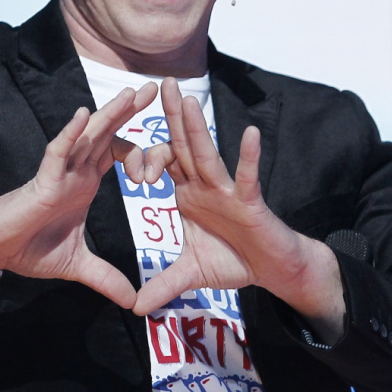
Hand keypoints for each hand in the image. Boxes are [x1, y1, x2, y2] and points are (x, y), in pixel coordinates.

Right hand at [0, 84, 161, 309]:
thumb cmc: (30, 248)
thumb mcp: (78, 265)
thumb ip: (107, 279)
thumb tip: (133, 301)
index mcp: (86, 182)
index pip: (119, 153)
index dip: (142, 155)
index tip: (161, 169)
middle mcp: (75, 170)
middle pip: (107, 133)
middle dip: (130, 111)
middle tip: (154, 87)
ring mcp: (59, 172)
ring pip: (87, 136)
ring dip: (108, 115)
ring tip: (129, 94)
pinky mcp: (41, 180)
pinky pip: (56, 152)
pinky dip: (69, 134)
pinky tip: (82, 116)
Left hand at [133, 78, 344, 340]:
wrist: (273, 270)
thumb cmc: (236, 261)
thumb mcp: (190, 274)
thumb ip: (163, 285)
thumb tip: (136, 308)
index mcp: (189, 193)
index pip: (160, 165)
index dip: (140, 158)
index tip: (118, 155)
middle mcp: (206, 184)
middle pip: (182, 145)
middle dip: (170, 115)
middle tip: (157, 83)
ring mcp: (228, 190)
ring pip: (208, 154)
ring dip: (198, 127)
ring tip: (188, 98)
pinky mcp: (250, 202)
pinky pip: (248, 177)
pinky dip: (248, 157)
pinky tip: (249, 133)